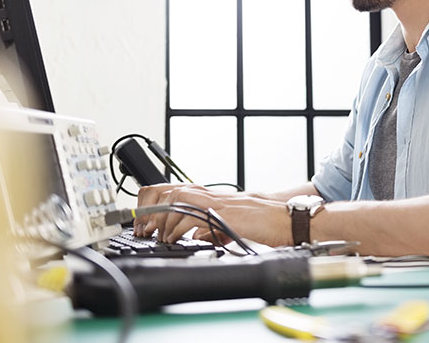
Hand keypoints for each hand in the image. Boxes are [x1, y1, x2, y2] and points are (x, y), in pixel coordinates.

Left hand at [133, 183, 291, 246]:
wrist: (284, 219)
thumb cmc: (261, 222)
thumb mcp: (228, 225)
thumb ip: (210, 227)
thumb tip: (194, 234)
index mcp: (211, 197)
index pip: (175, 189)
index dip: (155, 202)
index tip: (145, 220)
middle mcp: (211, 195)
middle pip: (171, 190)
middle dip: (152, 209)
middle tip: (145, 229)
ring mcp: (217, 202)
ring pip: (178, 199)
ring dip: (163, 219)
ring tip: (160, 236)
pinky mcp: (224, 213)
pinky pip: (194, 215)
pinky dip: (180, 227)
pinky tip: (177, 239)